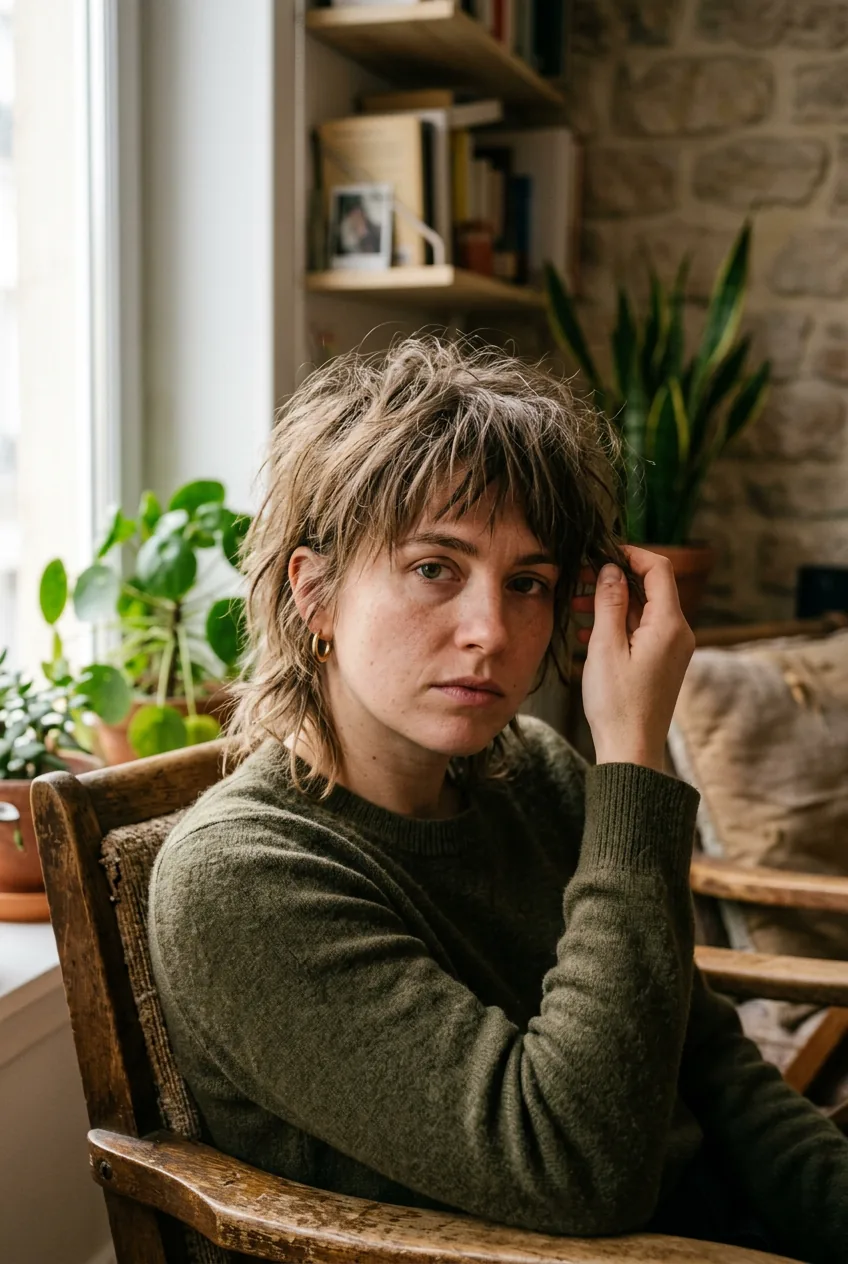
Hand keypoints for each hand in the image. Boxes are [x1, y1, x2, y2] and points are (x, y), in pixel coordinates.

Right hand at [570, 547, 695, 772]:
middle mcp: (678, 633)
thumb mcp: (605, 647)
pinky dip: (617, 624)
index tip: (600, 552)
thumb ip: (609, 603)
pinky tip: (587, 632)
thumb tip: (610, 569)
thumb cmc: (617, 703)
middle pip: (650, 588)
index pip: (659, 569)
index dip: (630, 554)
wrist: (630, 749)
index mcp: (670, 625)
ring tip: (577, 606)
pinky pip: (641, 631)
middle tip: (579, 579)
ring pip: (642, 610)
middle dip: (615, 579)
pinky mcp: (661, 662)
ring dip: (612, 603)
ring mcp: (671, 649)